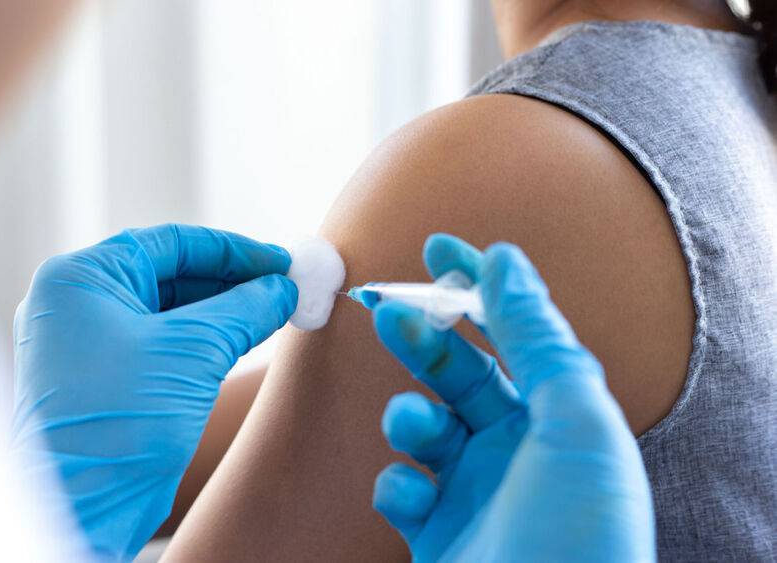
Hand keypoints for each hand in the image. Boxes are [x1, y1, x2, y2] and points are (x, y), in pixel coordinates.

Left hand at [11, 224, 296, 560]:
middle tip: (284, 287)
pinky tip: (247, 338)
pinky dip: (207, 339)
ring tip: (276, 311)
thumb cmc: (119, 424)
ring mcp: (91, 343)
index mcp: (80, 280)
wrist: (84, 509)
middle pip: (170, 276)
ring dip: (224, 312)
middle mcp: (79, 305)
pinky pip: (165, 344)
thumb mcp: (192, 353)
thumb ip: (243, 310)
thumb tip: (282, 287)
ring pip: (171, 312)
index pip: (169, 245)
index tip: (278, 261)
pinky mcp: (109, 378)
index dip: (232, 251)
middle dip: (231, 282)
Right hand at [372, 235, 654, 561]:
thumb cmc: (580, 532)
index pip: (514, 333)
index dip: (477, 285)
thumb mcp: (575, 419)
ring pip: (422, 426)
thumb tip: (505, 259)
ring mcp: (473, 490)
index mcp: (556, 416)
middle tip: (385, 310)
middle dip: (422, 339)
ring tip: (412, 428)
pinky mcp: (437, 532)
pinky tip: (413, 496)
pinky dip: (399, 483)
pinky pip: (404, 489)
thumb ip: (538, 336)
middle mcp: (516, 448)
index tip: (438, 244)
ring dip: (408, 417)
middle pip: (457, 372)